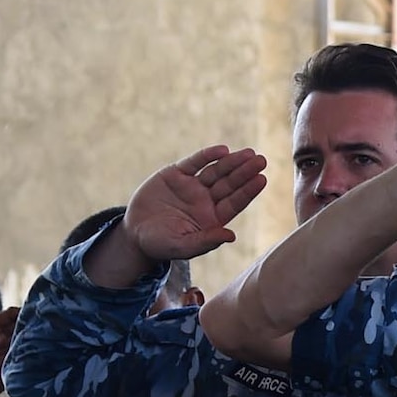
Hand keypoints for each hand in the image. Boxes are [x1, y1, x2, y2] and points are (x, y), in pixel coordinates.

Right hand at [127, 145, 267, 262]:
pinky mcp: (176, 174)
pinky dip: (207, 155)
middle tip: (261, 160)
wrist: (135, 233)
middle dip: (245, 172)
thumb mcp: (183, 246)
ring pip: (216, 171)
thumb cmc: (162, 244)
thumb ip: (206, 241)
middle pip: (230, 184)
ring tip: (248, 153)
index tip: (261, 179)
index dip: (248, 190)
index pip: (235, 202)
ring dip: (232, 162)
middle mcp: (206, 199)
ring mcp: (192, 185)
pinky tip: (222, 150)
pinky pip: (194, 162)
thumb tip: (231, 236)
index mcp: (213, 218)